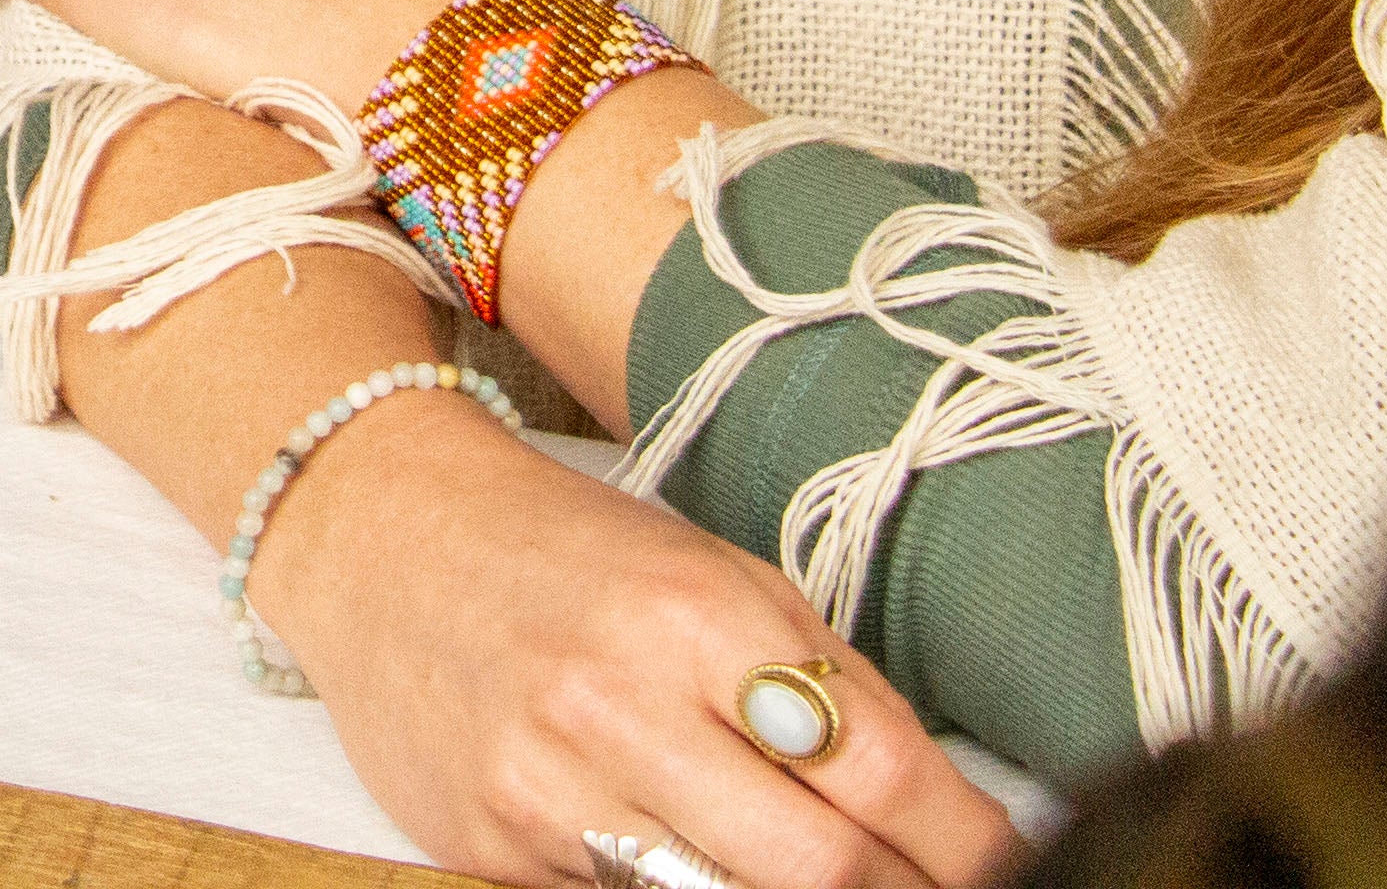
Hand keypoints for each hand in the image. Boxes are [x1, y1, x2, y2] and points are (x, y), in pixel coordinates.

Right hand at [269, 412, 1021, 888]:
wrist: (376, 532)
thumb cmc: (561, 547)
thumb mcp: (710, 571)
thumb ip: (820, 677)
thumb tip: (940, 805)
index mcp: (693, 614)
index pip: (878, 767)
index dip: (969, 842)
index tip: (1010, 865)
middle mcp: (616, 704)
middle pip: (820, 867)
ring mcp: (547, 789)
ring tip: (840, 881)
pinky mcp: (490, 849)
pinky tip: (706, 865)